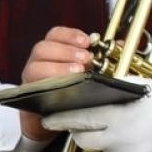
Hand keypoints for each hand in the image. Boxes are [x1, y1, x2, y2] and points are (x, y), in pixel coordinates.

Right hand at [18, 26, 93, 140]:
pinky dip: (48, 85)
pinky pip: (32, 87)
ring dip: (58, 68)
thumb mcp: (89, 70)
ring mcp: (32, 78)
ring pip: (35, 67)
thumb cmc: (75, 89)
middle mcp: (38, 61)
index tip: (87, 41)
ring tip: (77, 72)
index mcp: (53, 51)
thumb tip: (122, 45)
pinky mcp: (29, 95)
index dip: (70, 35)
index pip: (55, 35)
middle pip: (42, 48)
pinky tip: (65, 87)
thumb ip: (102, 56)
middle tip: (86, 58)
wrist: (58, 116)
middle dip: (66, 51)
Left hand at [42, 78, 151, 151]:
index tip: (48, 118)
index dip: (59, 120)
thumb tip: (75, 92)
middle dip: (77, 131)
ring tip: (106, 132)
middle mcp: (117, 137)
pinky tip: (120, 143)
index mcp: (115, 114)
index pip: (77, 118)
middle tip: (77, 124)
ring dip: (95, 142)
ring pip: (94, 151)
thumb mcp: (131, 87)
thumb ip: (104, 92)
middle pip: (82, 139)